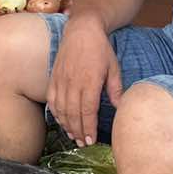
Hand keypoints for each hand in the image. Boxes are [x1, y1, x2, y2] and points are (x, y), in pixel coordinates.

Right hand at [46, 13, 121, 147]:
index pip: (88, 110)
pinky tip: (61, 121)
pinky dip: (55, 113)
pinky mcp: (54, 77)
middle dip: (78, 131)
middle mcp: (73, 82)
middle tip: (82, 143)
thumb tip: (120, 107)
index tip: (91, 140)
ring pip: (61, 109)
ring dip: (66, 125)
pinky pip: (52, 100)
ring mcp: (61, 80)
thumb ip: (115, 89)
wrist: (81, 30)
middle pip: (73, 113)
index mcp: (90, 81)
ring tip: (73, 136)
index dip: (88, 127)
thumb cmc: (100, 48)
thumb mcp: (113, 67)